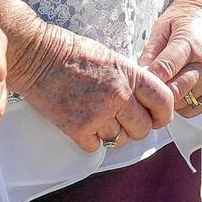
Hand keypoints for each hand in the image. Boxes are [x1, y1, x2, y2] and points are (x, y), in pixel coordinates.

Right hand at [11, 21, 176, 152]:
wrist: (38, 57)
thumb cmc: (73, 54)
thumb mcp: (112, 58)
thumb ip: (131, 80)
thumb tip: (145, 101)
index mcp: (129, 74)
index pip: (164, 101)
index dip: (164, 114)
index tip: (158, 118)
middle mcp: (118, 95)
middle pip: (142, 128)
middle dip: (136, 128)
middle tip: (124, 121)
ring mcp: (98, 114)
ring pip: (119, 140)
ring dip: (112, 134)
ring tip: (99, 119)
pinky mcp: (77, 128)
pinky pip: (96, 147)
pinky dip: (92, 140)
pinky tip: (85, 124)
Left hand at [140, 0, 201, 119]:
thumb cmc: (184, 18)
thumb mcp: (162, 27)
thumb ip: (151, 52)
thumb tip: (139, 76)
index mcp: (190, 43)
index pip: (166, 69)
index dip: (149, 79)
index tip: (136, 83)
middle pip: (175, 91)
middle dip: (157, 93)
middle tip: (145, 90)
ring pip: (183, 103)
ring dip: (169, 99)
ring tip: (162, 85)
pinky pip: (193, 109)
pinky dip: (182, 104)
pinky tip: (177, 89)